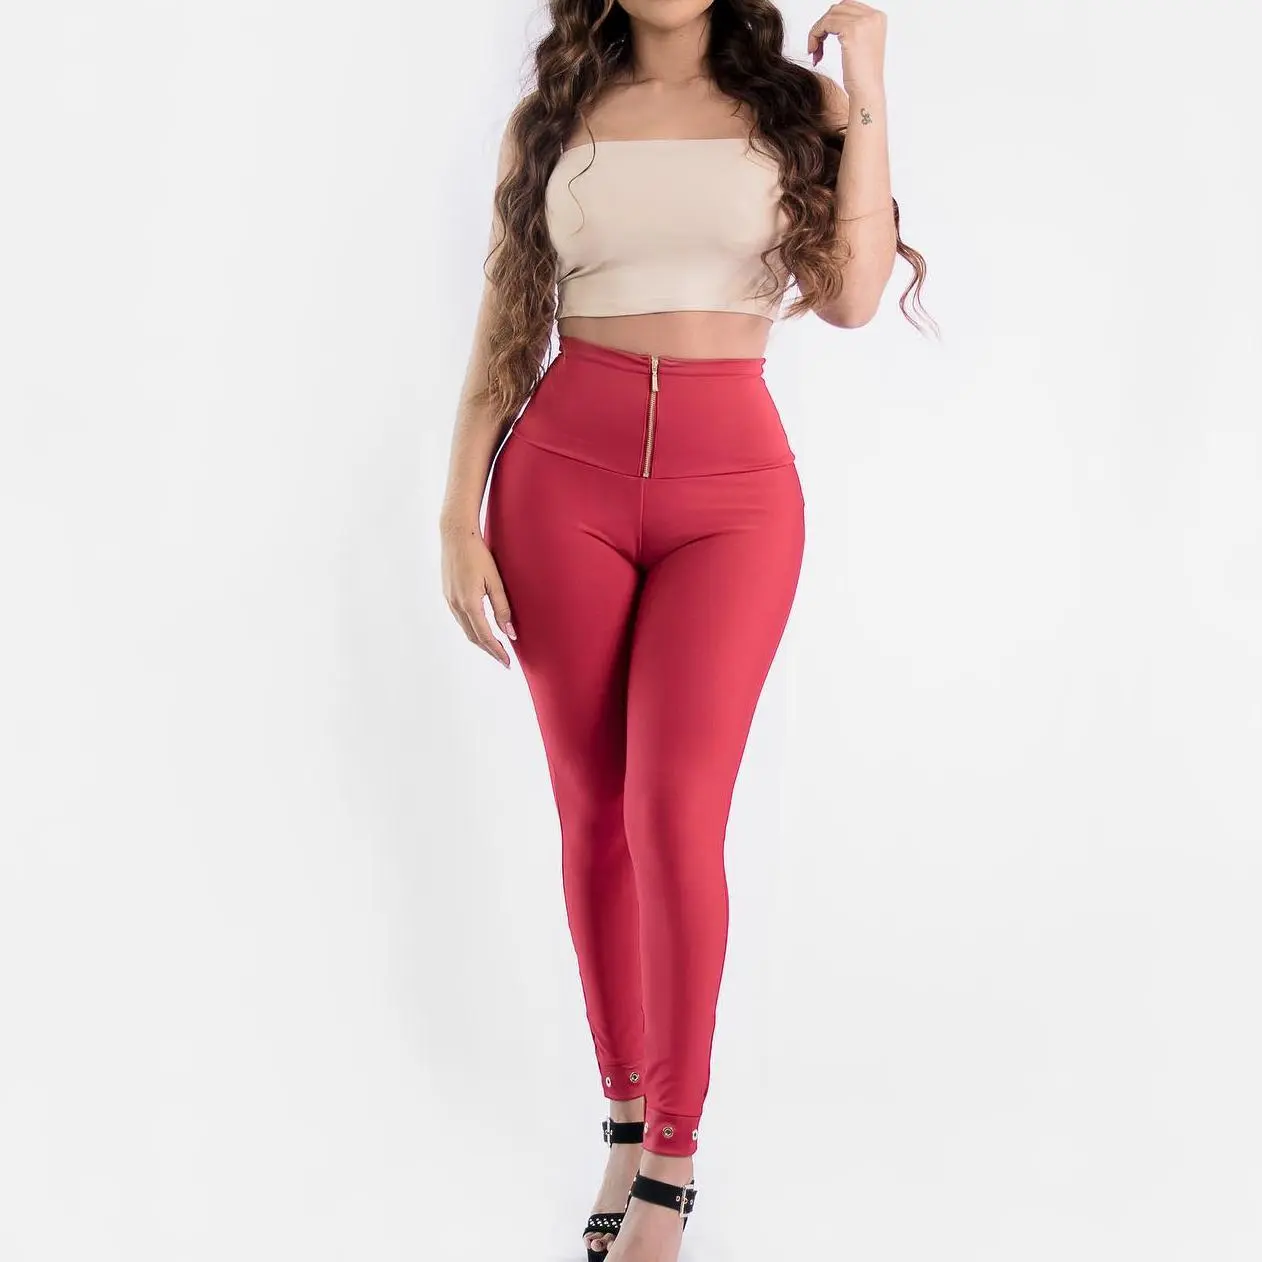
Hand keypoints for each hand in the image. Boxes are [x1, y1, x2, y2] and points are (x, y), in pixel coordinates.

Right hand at [442, 527, 515, 668]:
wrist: (456, 536)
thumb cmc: (479, 555)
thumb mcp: (495, 581)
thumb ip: (502, 608)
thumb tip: (509, 632)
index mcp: (470, 603)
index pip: (485, 636)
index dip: (497, 652)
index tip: (507, 663)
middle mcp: (457, 605)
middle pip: (474, 637)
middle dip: (489, 650)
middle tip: (504, 660)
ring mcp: (450, 600)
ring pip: (466, 629)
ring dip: (480, 641)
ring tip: (495, 648)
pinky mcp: (447, 594)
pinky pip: (460, 619)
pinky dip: (472, 629)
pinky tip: (481, 628)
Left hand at [806, 1, 886, 96]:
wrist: (867, 91)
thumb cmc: (863, 75)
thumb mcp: (861, 45)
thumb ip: (853, 29)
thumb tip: (832, 21)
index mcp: (878, 17)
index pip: (848, 6)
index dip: (832, 21)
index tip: (823, 39)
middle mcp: (873, 16)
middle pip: (838, 9)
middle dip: (824, 26)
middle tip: (817, 46)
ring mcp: (863, 22)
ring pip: (830, 15)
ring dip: (817, 32)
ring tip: (815, 51)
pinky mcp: (851, 30)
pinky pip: (825, 24)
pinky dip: (815, 35)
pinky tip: (814, 51)